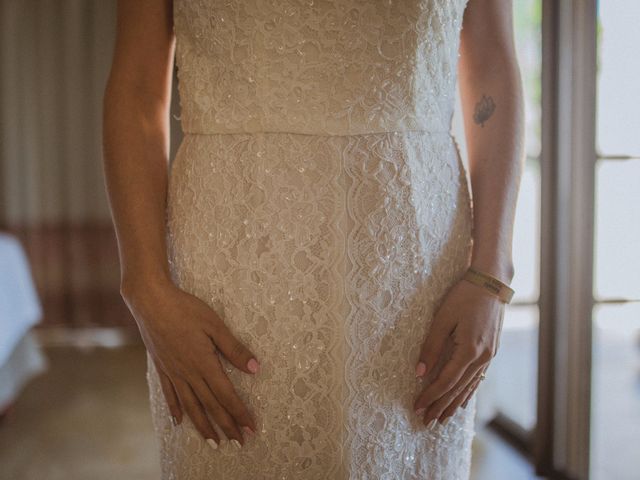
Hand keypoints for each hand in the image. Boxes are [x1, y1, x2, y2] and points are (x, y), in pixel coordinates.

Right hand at [122, 279, 259, 447]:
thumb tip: (254, 368)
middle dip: (226, 426)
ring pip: (191, 406)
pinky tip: (179, 421)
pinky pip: (170, 394)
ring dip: (203, 426)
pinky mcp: (162, 367)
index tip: (251, 428)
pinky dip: (176, 410)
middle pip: (210, 406)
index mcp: (204, 363)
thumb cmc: (186, 309)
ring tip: (213, 442)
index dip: (239, 414)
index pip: (226, 395)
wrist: (151, 301)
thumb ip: (234, 349)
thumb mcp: (215, 325)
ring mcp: (173, 372)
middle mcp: (188, 373)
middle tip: (239, 442)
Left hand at [413, 277, 504, 425]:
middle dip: (440, 406)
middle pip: (458, 389)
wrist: (491, 282)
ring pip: (469, 386)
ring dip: (454, 403)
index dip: (430, 396)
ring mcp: (489, 355)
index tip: (416, 407)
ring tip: (442, 419)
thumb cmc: (463, 296)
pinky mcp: (491, 351)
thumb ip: (431, 346)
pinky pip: (478, 378)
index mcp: (469, 351)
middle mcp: (482, 357)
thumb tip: (419, 373)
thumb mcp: (442, 319)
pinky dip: (468, 391)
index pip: (446, 382)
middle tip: (426, 423)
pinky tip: (462, 401)